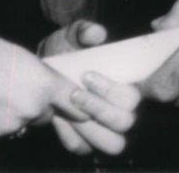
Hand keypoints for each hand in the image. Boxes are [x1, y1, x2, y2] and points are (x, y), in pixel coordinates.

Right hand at [0, 22, 90, 140]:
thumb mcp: (17, 54)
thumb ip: (36, 76)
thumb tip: (44, 90)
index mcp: (41, 83)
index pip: (74, 102)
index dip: (76, 103)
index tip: (78, 104)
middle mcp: (30, 110)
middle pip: (46, 114)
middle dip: (38, 105)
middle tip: (16, 86)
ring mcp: (8, 128)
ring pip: (22, 124)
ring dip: (14, 113)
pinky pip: (0, 132)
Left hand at [41, 20, 139, 155]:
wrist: (45, 67)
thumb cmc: (67, 49)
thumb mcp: (74, 34)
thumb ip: (85, 30)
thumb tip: (97, 34)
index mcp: (125, 85)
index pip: (133, 98)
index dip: (112, 91)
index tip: (87, 75)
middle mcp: (121, 110)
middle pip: (125, 123)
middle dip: (99, 108)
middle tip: (74, 92)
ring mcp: (104, 129)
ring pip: (112, 144)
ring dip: (89, 127)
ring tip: (67, 105)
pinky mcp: (85, 140)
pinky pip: (81, 147)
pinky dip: (69, 134)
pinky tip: (57, 115)